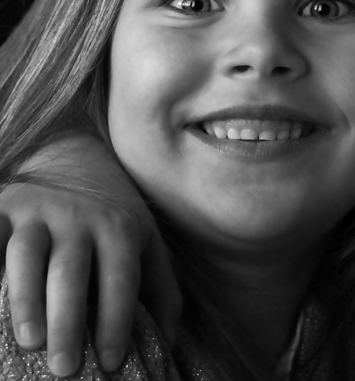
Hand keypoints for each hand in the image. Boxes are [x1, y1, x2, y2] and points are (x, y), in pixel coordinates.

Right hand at [0, 135, 181, 375]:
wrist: (78, 166)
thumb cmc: (116, 224)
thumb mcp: (149, 248)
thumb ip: (162, 293)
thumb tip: (166, 346)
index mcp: (120, 228)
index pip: (120, 279)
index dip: (116, 322)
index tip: (110, 363)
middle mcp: (79, 217)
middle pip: (71, 272)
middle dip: (68, 321)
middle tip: (65, 367)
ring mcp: (37, 211)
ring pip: (25, 255)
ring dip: (25, 300)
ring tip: (29, 342)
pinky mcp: (3, 208)